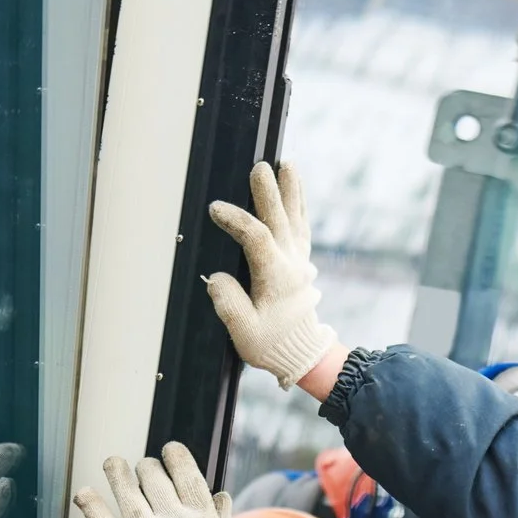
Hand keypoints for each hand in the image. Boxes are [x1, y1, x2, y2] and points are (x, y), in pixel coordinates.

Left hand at [71, 442, 240, 517]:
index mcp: (201, 516)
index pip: (185, 473)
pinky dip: (91, 506)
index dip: (175, 456)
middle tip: (145, 470)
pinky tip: (84, 492)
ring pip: (127, 489)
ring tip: (113, 463)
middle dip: (148, 468)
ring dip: (117, 472)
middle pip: (153, 477)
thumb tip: (221, 496)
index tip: (170, 450)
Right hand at [204, 161, 341, 389]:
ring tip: (288, 165)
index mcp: (276, 277)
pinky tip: (295, 190)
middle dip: (269, 192)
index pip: (256, 238)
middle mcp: (291, 264)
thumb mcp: (244, 331)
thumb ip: (228, 302)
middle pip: (280, 220)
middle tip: (261, 167)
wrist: (301, 352)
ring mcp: (299, 261)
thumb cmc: (271, 343)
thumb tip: (215, 278)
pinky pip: (302, 227)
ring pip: (296, 219)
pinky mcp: (301, 262)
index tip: (216, 209)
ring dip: (292, 191)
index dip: (236, 220)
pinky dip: (299, 206)